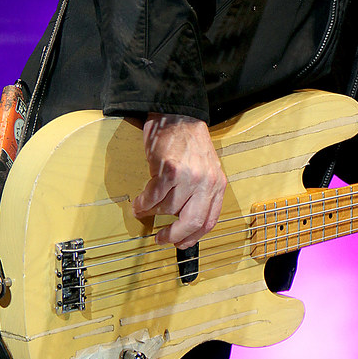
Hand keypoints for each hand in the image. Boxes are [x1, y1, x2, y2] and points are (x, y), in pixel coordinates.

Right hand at [131, 113, 227, 247]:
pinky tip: (139, 203)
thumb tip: (185, 221)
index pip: (209, 220)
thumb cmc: (189, 142)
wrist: (178, 114)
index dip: (193, 237)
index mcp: (218, 184)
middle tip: (161, 239)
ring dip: (153, 212)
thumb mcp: (206, 169)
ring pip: (168, 209)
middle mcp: (207, 182)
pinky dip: (143, 203)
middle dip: (174, 236)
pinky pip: (154, 197)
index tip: (181, 243)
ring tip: (144, 209)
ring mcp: (190, 177)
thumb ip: (201, 193)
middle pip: (192, 222)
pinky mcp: (170, 170)